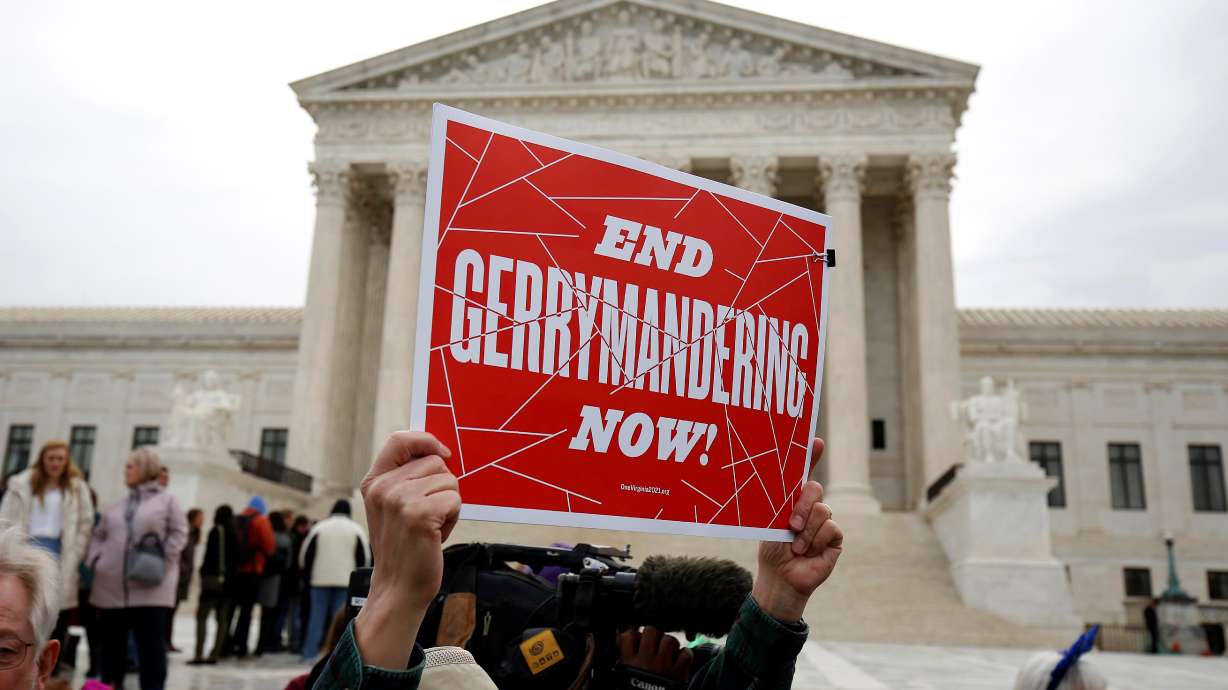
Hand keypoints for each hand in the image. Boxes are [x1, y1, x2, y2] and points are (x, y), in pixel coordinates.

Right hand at [354, 431, 458, 668]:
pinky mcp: (419, 514)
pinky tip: (437, 534)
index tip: (442, 455)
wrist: (398, 587)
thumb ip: (407, 478)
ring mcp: (399, 499)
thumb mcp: (393, 506)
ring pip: (449, 480)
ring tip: (431, 526)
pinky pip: (454, 499)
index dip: (425, 440)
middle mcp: (383, 487)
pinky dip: (453, 517)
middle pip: (435, 462)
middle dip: (443, 486)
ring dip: (449, 504)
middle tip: (428, 514)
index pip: (400, 439)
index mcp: (374, 481)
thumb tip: (439, 451)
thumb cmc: (404, 546)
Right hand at [618, 627, 692, 682]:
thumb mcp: (620, 681)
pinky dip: (685, 654)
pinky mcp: (679, 672)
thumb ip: (620, 666)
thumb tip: (618, 656)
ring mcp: (664, 664)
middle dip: (653, 635)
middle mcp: (646, 660)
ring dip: (669, 643)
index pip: (629, 636)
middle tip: (654, 642)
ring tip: (668, 650)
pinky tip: (681, 659)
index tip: (636, 639)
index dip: (633, 634)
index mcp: (629, 663)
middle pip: (651, 631)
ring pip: (669, 639)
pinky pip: (685, 654)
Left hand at [752, 437, 841, 622]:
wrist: (780, 576)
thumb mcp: (772, 521)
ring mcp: (824, 520)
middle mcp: (811, 505)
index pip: (804, 471)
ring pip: (823, 511)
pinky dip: (816, 542)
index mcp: (793, 498)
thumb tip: (777, 478)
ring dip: (806, 532)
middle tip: (791, 525)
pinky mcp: (835, 537)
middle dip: (803, 506)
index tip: (815, 440)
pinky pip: (831, 529)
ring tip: (795, 546)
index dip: (811, 454)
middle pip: (815, 488)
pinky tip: (807, 552)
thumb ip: (781, 502)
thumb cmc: (772, 548)